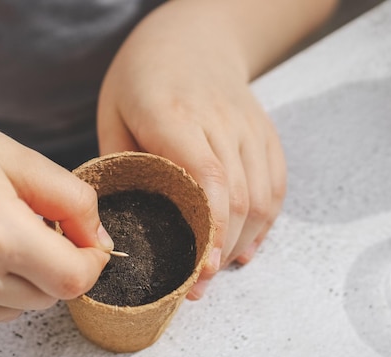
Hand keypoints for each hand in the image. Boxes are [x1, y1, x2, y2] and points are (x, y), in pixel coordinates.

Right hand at [0, 90, 111, 325]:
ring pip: (15, 309)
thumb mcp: (18, 158)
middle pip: (48, 298)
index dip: (92, 262)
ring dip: (21, 280)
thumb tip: (102, 243)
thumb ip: (73, 202)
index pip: (74, 281)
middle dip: (55, 265)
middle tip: (31, 224)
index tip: (88, 243)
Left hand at [97, 1, 285, 298]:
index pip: (205, 179)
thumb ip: (121, 165)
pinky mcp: (266, 134)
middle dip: (220, 249)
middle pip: (238, 197)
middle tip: (197, 285)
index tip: (198, 270)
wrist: (194, 36)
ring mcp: (249, 127)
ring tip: (216, 270)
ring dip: (242, 241)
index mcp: (173, 114)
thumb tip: (123, 223)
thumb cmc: (143, 77)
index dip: (207, 230)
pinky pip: (276, 185)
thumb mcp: (113, 111)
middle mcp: (220, 121)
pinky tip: (244, 247)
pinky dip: (265, 223)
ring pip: (262, 196)